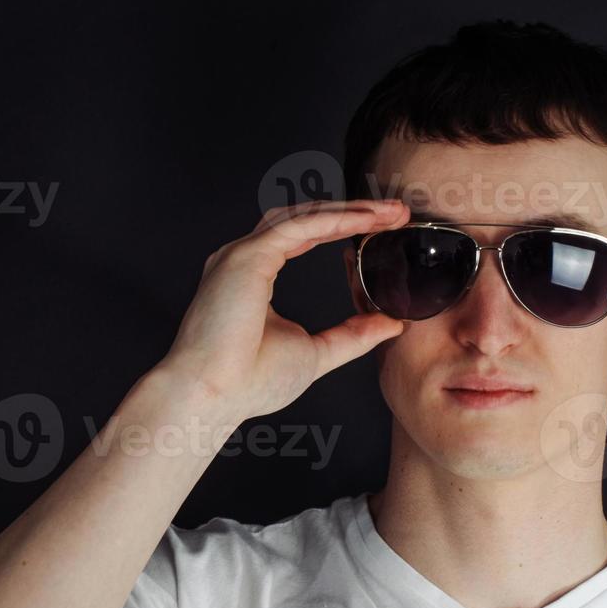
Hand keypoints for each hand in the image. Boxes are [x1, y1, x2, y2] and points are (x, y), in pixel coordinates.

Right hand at [156, 199, 410, 419]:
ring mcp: (242, 254)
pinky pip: (299, 227)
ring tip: (389, 213)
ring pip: (302, 216)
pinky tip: (365, 220)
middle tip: (396, 213)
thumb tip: (389, 324)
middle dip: (353, 212)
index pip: (303, 237)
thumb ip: (352, 335)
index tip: (383, 227)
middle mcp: (244, 259)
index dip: (343, 228)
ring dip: (348, 210)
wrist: (210, 397)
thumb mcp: (316, 353)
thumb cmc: (246, 383)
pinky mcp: (247, 257)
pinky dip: (335, 220)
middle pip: (305, 219)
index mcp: (254, 277)